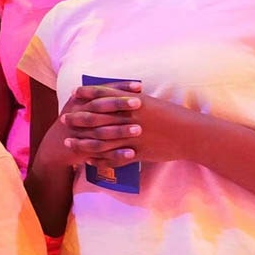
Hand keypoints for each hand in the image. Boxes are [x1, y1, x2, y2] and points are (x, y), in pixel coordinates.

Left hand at [64, 88, 195, 164]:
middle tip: (63, 119)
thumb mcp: (152, 103)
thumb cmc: (173, 116)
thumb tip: (118, 96)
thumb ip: (133, 100)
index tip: (73, 93)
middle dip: (78, 118)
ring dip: (82, 142)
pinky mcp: (137, 153)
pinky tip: (88, 161)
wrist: (191, 135)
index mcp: (133, 103)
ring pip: (101, 140)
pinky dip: (100, 160)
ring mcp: (132, 137)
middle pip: (97, 118)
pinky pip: (114, 158)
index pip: (104, 95)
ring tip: (68, 142)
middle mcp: (129, 118)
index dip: (87, 93)